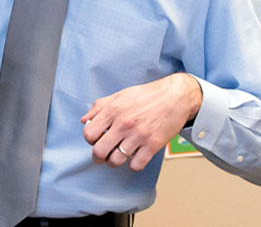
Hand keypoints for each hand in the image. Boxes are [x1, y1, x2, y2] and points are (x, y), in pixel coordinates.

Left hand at [80, 73, 202, 170]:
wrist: (174, 97)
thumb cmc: (146, 96)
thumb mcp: (118, 95)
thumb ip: (99, 107)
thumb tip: (85, 120)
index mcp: (112, 110)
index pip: (89, 134)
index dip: (90, 140)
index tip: (96, 140)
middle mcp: (123, 123)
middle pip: (99, 151)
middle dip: (98, 157)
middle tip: (103, 155)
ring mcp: (138, 135)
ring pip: (116, 160)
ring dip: (114, 162)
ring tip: (118, 157)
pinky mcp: (153, 144)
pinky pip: (136, 165)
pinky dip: (134, 165)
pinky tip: (135, 158)